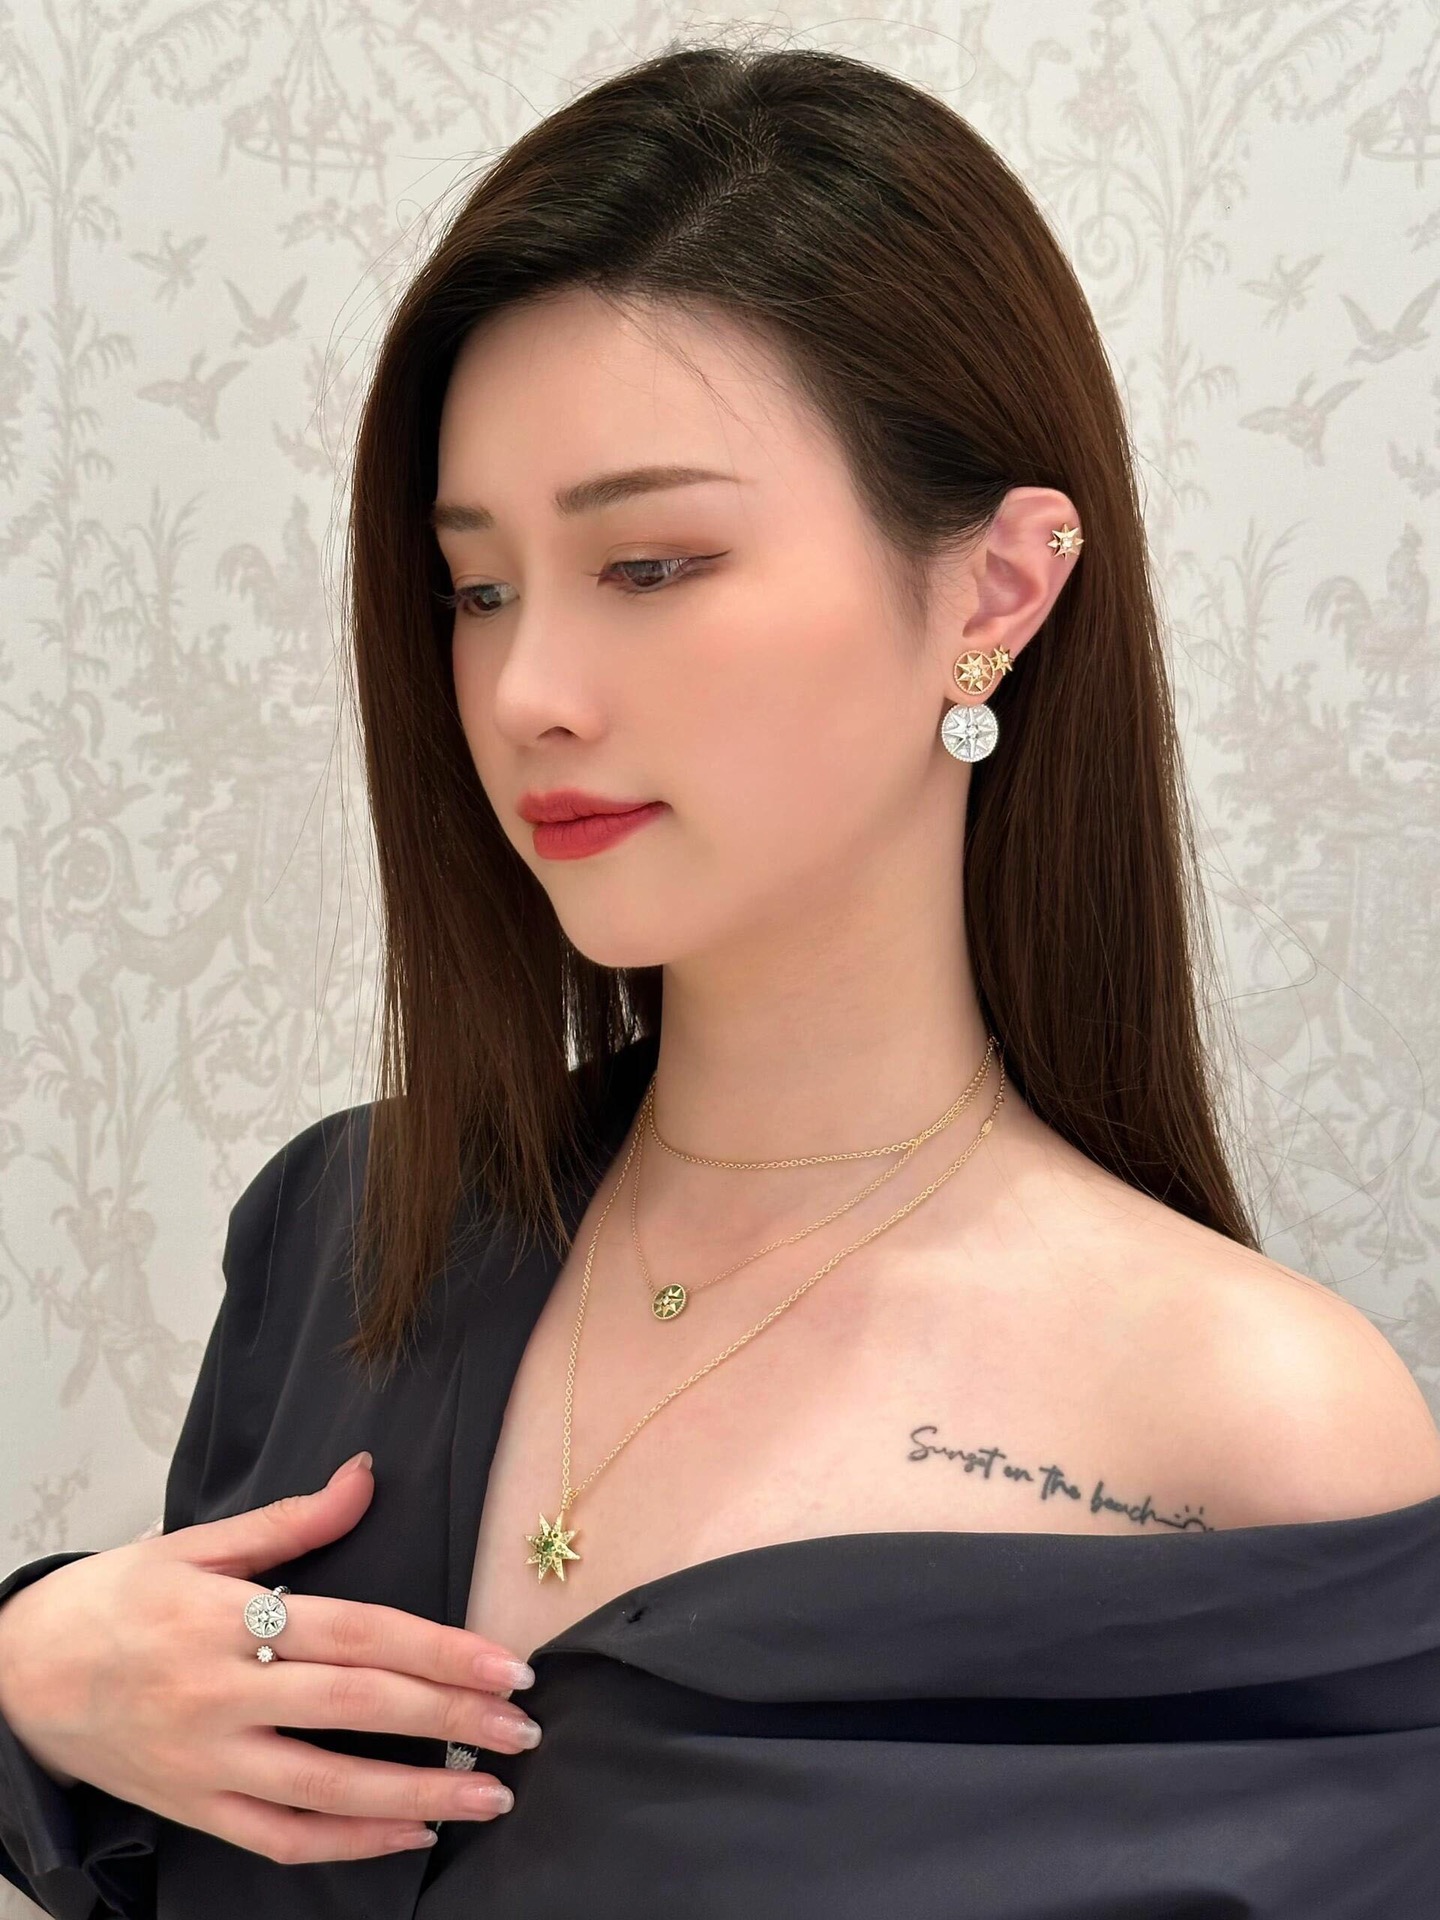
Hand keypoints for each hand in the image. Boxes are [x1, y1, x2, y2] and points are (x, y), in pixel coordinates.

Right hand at [0, 1453, 540, 1861]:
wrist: (16, 1676)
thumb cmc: (113, 1600)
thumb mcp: (193, 1543)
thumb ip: (291, 1521)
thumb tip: (367, 1474)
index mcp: (228, 1617)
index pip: (358, 1632)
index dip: (439, 1650)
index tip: (507, 1663)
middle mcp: (222, 1693)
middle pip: (356, 1708)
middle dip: (450, 1718)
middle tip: (522, 1728)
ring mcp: (207, 1761)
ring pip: (327, 1788)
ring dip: (418, 1795)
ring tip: (491, 1794)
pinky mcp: (193, 1810)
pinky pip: (281, 1839)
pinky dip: (350, 1844)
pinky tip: (409, 1834)